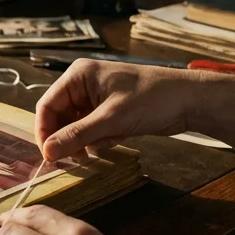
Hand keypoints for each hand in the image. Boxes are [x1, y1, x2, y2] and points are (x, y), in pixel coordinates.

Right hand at [34, 60, 207, 161]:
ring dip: (89, 139)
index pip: (47, 105)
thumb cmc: (150, 100)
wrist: (189, 101)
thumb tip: (47, 151)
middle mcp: (83, 84)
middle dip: (70, 138)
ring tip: (110, 139)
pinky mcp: (110, 111)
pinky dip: (102, 138)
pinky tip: (120, 136)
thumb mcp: (110, 120)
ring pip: (77, 126)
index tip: (50, 156)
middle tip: (79, 157)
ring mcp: (97, 98)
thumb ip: (76, 135)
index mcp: (78, 76)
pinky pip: (93, 129)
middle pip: (60, 117)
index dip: (45, 131)